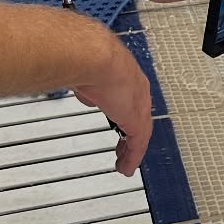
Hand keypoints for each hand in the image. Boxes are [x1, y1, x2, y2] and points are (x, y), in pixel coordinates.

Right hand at [71, 34, 153, 174]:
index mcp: (125, 75)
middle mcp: (137, 90)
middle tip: (125, 146)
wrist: (94, 57)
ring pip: (140, 133)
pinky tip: (126, 168)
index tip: (119, 121)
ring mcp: (138, 106)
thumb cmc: (86, 55)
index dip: (124, 112)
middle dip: (131, 133)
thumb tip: (83, 90)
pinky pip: (137, 145)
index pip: (130, 98)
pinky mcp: (136, 121)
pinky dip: (132, 158)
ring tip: (125, 163)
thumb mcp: (85, 71)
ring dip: (131, 150)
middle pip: (138, 118)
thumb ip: (87, 84)